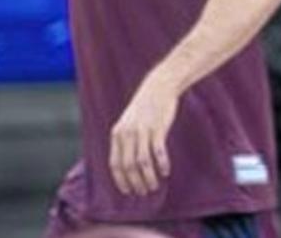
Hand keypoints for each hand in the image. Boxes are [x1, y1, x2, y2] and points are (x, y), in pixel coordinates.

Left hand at [109, 77, 177, 195]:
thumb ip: (126, 140)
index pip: (115, 164)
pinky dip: (161, 164)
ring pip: (142, 162)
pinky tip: (165, 172)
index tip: (128, 191)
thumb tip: (128, 163)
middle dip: (135, 183)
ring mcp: (142, 131)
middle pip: (128, 166)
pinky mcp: (157, 128)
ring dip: (148, 178)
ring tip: (154, 186)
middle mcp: (127, 134)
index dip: (121, 180)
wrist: (159, 87)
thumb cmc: (145, 107)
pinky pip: (158, 152)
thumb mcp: (129, 122)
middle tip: (143, 192)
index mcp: (117, 134)